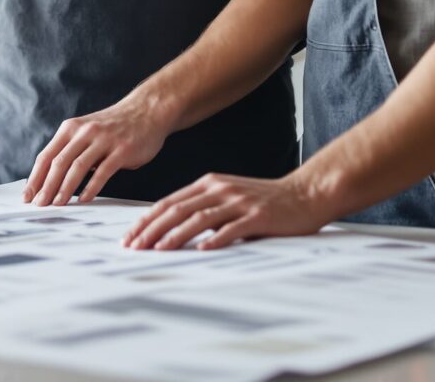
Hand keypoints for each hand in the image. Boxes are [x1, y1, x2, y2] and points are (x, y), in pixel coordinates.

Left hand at [25, 99, 172, 205]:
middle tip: (40, 205)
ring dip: (65, 188)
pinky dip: (91, 187)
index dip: (35, 178)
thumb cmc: (114, 127)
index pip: (46, 156)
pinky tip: (84, 199)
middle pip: (59, 163)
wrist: (147, 111)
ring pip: (77, 167)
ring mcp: (103, 140)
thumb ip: (71, 150)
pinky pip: (103, 171)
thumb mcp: (86, 131)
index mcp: (71, 128)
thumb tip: (51, 179)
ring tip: (57, 205)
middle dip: (46, 187)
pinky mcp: (122, 150)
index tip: (28, 196)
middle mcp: (84, 132)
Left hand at [122, 172, 332, 249]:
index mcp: (209, 184)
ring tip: (157, 250)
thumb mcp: (229, 198)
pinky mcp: (258, 216)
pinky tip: (201, 250)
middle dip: (151, 229)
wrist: (305, 194)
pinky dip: (215, 239)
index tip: (129, 237)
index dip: (146, 220)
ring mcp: (239, 202)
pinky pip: (232, 228)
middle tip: (133, 247)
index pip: (169, 202)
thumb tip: (172, 230)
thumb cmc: (265, 201)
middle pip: (178, 209)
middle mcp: (220, 189)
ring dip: (175, 235)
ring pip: (199, 218)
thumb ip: (205, 208)